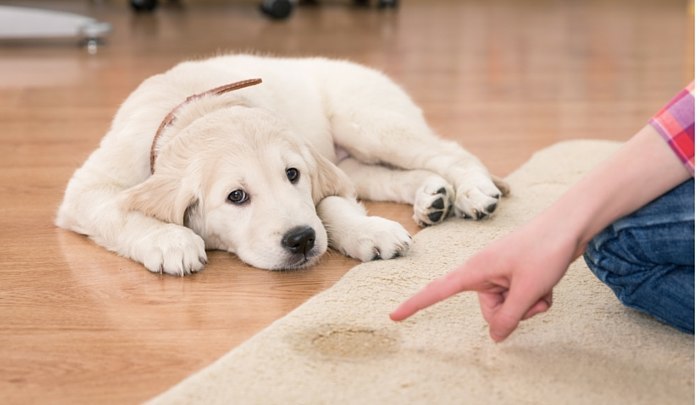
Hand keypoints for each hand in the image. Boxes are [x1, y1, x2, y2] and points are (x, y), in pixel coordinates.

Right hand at [390, 217, 576, 341]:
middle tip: (532, 295)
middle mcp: (484, 272)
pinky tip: (548, 284)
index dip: (415, 304)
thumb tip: (496, 337)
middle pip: (489, 312)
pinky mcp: (515, 274)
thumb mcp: (528, 291)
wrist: (570, 224)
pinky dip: (536, 297)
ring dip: (529, 305)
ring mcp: (500, 273)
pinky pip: (520, 299)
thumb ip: (509, 318)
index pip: (437, 291)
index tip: (394, 316)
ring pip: (508, 308)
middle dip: (513, 312)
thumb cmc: (545, 250)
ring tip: (543, 286)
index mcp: (475, 270)